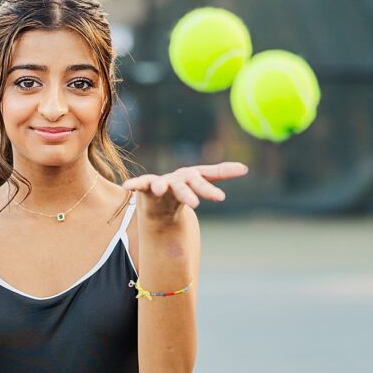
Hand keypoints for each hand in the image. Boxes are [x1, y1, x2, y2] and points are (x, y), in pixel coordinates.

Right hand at [122, 162, 248, 219]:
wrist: (160, 195)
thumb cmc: (184, 186)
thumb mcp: (202, 180)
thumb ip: (221, 172)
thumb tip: (246, 168)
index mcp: (191, 178)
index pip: (202, 182)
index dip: (209, 190)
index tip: (221, 199)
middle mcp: (176, 178)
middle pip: (184, 185)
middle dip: (188, 193)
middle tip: (196, 204)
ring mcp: (160, 182)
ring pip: (161, 184)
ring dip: (160, 186)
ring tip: (159, 190)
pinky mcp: (145, 186)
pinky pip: (139, 184)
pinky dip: (134, 184)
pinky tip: (127, 187)